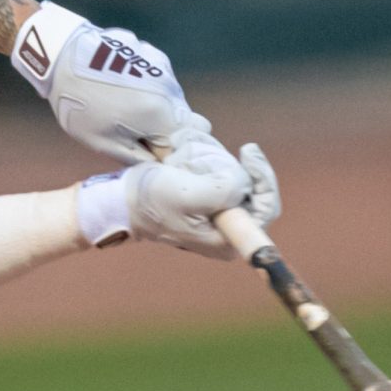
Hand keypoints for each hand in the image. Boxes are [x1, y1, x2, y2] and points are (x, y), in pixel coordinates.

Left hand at [14, 2, 200, 164]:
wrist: (60, 55)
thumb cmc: (79, 105)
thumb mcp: (104, 142)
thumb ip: (139, 157)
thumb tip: (161, 165)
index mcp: (160, 114)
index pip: (187, 144)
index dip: (170, 154)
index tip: (151, 155)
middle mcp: (169, 88)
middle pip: (182, 120)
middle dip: (164, 131)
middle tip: (133, 133)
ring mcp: (161, 66)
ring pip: (170, 99)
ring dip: (154, 108)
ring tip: (120, 106)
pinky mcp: (151, 53)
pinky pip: (157, 79)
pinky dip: (145, 87)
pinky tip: (118, 85)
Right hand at [112, 134, 280, 259]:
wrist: (124, 201)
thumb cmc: (152, 200)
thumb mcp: (186, 193)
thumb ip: (222, 190)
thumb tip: (244, 182)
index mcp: (227, 240)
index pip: (265, 208)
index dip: (263, 178)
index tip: (248, 151)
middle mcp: (228, 233)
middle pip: (255, 193)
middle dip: (239, 168)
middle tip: (223, 151)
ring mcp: (219, 219)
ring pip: (239, 182)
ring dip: (223, 164)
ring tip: (196, 159)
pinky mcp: (210, 205)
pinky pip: (223, 179)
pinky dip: (213, 164)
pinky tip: (192, 161)